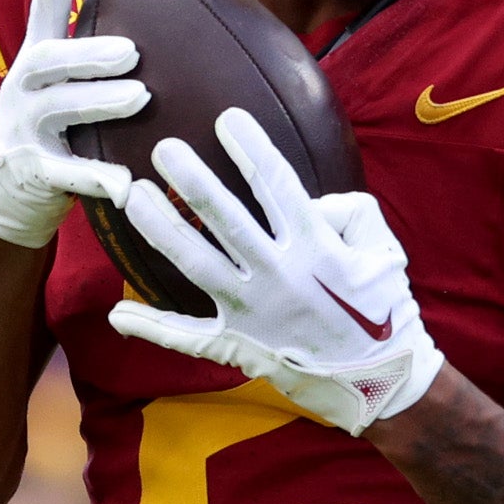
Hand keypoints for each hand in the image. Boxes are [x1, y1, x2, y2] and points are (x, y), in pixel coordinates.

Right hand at [0, 0, 144, 251]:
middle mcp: (21, 93)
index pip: (39, 17)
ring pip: (60, 110)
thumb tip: (127, 7)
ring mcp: (22, 133)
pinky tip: (126, 184)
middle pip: (49, 62)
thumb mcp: (55, 90)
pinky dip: (97, 178)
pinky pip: (66, 173)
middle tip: (132, 51)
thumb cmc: (46, 137)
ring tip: (141, 97)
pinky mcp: (31, 175)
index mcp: (32, 67)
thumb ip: (81, 52)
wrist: (5, 202)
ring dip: (100, 101)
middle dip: (89, 53)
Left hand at [107, 108, 440, 434]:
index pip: (275, 184)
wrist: (381, 385)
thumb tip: (310, 203)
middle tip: (164, 148)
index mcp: (315, 246)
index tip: (227, 119)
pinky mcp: (238, 345)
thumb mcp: (384, 252)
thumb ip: (350, 212)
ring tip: (133, 196)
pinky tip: (118, 314)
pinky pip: (188, 336)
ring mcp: (252, 312)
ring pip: (195, 263)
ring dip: (161, 228)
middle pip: (224, 218)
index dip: (250, 148)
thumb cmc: (385, 312)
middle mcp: (276, 275)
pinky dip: (152, 328)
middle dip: (191, 179)